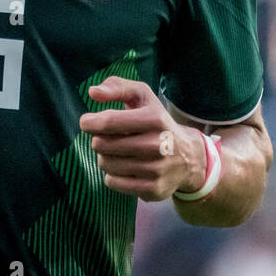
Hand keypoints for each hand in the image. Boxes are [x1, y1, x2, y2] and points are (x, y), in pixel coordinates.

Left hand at [79, 77, 206, 200]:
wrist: (188, 157)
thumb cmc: (157, 123)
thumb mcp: (143, 97)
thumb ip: (118, 86)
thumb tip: (93, 92)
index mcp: (155, 119)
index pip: (108, 122)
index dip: (90, 122)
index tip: (87, 123)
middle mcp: (158, 144)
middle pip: (102, 144)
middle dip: (99, 139)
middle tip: (109, 138)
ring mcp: (157, 169)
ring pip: (105, 164)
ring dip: (105, 157)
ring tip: (118, 152)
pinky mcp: (153, 189)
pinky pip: (112, 182)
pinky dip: (112, 174)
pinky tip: (124, 167)